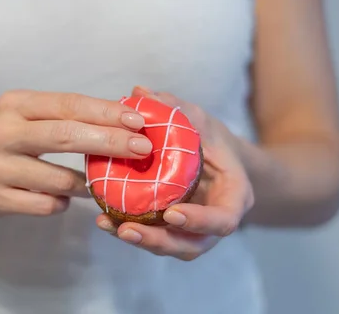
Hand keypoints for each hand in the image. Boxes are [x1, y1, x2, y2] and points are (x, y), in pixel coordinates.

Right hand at [0, 90, 152, 216]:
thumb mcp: (21, 112)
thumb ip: (61, 114)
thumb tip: (119, 120)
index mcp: (15, 104)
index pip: (68, 104)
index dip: (106, 112)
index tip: (138, 120)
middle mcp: (3, 133)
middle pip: (65, 137)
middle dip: (109, 142)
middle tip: (142, 148)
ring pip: (58, 179)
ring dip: (88, 183)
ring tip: (106, 182)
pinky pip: (44, 204)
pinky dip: (62, 202)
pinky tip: (64, 196)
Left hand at [96, 86, 253, 260]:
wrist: (214, 156)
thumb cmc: (209, 137)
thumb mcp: (197, 118)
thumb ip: (174, 108)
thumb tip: (138, 90)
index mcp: (234, 195)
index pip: (225, 219)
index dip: (200, 221)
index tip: (172, 214)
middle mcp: (216, 219)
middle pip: (193, 244)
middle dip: (160, 240)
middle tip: (127, 229)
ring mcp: (195, 229)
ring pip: (173, 247)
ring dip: (142, 241)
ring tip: (109, 226)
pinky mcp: (174, 230)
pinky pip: (157, 237)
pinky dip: (133, 232)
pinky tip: (105, 221)